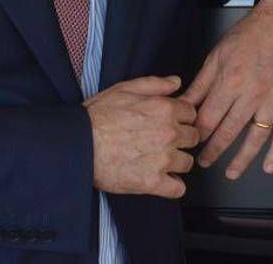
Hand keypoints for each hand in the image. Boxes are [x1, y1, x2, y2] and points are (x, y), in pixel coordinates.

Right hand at [83, 75, 199, 198]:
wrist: (79, 145)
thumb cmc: (97, 116)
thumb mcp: (124, 89)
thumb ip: (154, 84)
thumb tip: (176, 82)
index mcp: (164, 109)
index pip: (191, 114)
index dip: (180, 118)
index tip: (170, 123)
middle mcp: (169, 133)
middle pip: (193, 138)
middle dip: (181, 139)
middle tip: (161, 142)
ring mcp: (163, 159)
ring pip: (187, 163)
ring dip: (176, 162)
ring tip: (157, 160)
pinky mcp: (154, 182)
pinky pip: (178, 189)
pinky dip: (171, 186)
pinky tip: (159, 179)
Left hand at [180, 0, 272, 178]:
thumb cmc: (248, 36)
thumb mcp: (217, 55)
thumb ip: (201, 83)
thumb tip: (183, 103)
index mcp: (230, 81)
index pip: (209, 117)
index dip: (197, 132)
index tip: (188, 141)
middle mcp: (252, 94)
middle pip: (229, 131)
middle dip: (214, 150)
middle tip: (203, 162)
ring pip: (256, 138)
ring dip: (242, 159)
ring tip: (230, 173)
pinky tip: (268, 167)